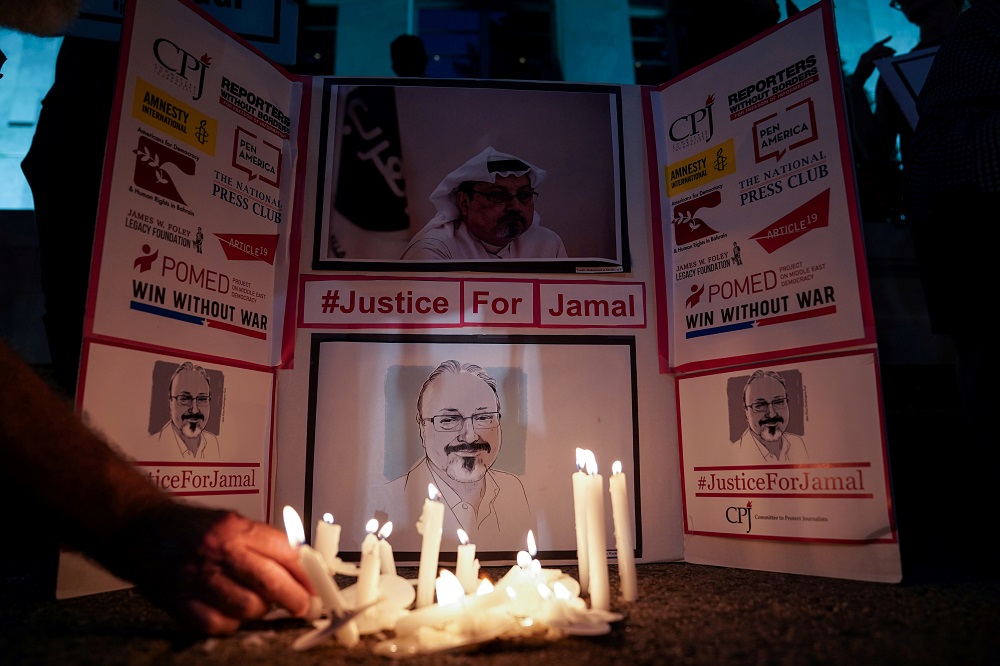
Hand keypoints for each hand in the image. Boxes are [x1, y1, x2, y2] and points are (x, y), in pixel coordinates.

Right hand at [104, 504, 313, 634]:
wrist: (140, 530)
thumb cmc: (190, 527)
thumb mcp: (231, 522)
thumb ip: (264, 544)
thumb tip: (302, 567)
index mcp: (234, 527)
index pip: (283, 552)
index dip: (305, 573)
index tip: (316, 585)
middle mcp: (217, 551)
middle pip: (269, 582)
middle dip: (294, 599)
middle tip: (303, 607)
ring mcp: (197, 578)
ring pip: (247, 607)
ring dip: (260, 611)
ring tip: (259, 604)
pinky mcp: (179, 603)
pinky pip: (218, 624)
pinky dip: (231, 623)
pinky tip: (231, 613)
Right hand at [853, 37, 894, 85]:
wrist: (857, 81)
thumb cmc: (864, 75)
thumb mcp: (872, 65)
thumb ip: (877, 60)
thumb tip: (886, 56)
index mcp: (867, 54)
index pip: (876, 45)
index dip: (883, 40)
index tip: (891, 36)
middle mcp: (865, 54)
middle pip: (877, 46)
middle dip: (887, 47)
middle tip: (894, 51)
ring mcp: (864, 57)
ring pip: (877, 50)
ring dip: (886, 51)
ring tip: (892, 54)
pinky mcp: (865, 61)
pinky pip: (875, 55)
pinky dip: (882, 55)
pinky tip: (887, 57)